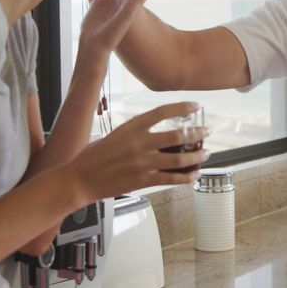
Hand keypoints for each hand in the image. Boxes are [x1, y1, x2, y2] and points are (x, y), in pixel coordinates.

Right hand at [67, 102, 210, 200]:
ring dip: (196, 157)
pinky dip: (186, 177)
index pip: (162, 112)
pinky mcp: (143, 181)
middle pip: (177, 136)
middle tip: (206, 132)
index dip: (182, 108)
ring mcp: (142, 163)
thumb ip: (136, 133)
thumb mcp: (115, 135)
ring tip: (205, 154)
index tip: (196, 106)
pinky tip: (193, 175)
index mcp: (131, 127)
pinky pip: (171, 178)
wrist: (80, 179)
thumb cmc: (94, 156)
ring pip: (179, 159)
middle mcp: (139, 143)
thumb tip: (158, 135)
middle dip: (197, 134)